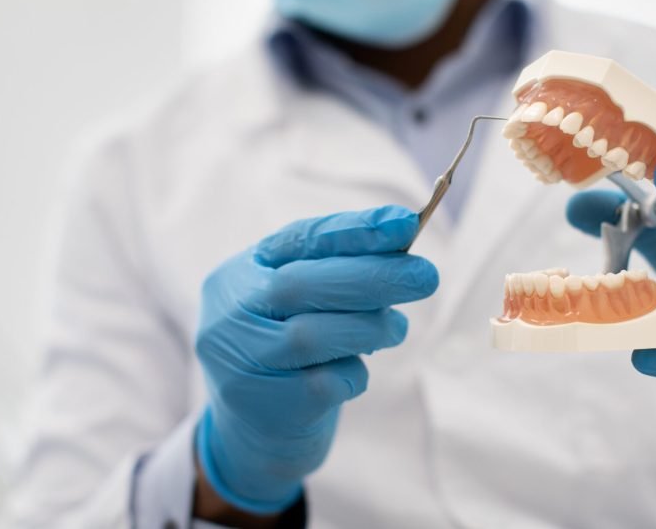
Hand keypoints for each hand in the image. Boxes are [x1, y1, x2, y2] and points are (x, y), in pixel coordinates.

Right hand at [194, 205, 438, 513]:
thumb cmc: (291, 353)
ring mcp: (240, 363)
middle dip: (371, 276)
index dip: (355, 230)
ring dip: (369, 327)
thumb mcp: (302, 304)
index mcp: (240, 274)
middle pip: (300, 285)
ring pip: (311, 336)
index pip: (299, 239)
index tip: (405, 223)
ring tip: (397, 328)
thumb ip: (339, 271)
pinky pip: (324, 384)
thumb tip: (404, 239)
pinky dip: (353, 373)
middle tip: (426, 275)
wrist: (255, 433)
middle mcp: (229, 314)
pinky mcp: (265, 407)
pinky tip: (355, 372)